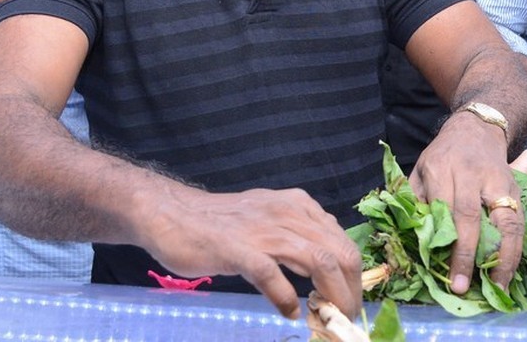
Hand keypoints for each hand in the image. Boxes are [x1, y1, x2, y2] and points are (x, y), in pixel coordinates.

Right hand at [146, 187, 361, 320]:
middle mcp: (288, 213)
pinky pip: (272, 274)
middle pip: (340, 252)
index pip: (343, 241)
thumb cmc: (220, 222)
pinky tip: (289, 313)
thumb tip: (325, 269)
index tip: (351, 300)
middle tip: (346, 317)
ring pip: (319, 261)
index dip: (354, 276)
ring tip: (330, 319)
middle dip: (350, 290)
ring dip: (332, 296)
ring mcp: (264, 231)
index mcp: (298, 206)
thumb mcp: (269, 220)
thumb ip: (297, 237)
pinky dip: (286, 297)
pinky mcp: (238, 249)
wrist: (171, 212)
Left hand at [410, 113, 521, 295]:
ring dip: (503, 258)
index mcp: (442, 169)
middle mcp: (471, 174)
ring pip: (506, 221)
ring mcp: (498, 181)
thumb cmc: (443, 155)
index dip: (446, 244)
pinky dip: (516, 249)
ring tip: (497, 287)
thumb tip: (416, 241)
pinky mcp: (516, 189)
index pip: (446, 210)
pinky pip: (519, 222)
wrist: (477, 129)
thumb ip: (415, 201)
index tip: (444, 274)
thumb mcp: (420, 170)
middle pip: (472, 218)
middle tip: (463, 287)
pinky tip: (509, 271)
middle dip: (468, 256)